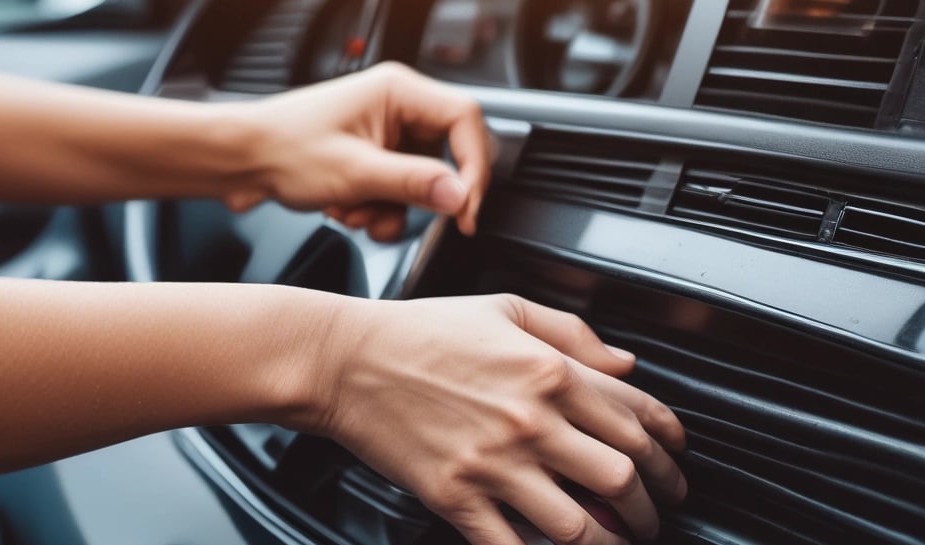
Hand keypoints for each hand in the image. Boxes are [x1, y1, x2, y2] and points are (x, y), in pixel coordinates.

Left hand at [223, 62, 490, 240]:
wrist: (239, 160)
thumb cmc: (282, 147)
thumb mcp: (355, 172)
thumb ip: (414, 184)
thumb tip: (460, 196)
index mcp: (399, 90)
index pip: (466, 120)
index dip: (474, 167)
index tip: (466, 208)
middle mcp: (397, 106)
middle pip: (447, 155)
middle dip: (424, 195)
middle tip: (416, 218)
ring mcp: (385, 133)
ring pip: (422, 180)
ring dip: (393, 209)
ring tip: (355, 211)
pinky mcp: (373, 157)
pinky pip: (399, 191)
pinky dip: (378, 210)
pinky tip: (347, 210)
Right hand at [315, 294, 687, 544]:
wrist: (348, 359)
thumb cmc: (422, 331)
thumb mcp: (506, 308)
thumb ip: (574, 334)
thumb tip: (627, 363)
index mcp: (548, 370)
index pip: (637, 415)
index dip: (671, 446)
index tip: (676, 461)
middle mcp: (530, 420)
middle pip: (623, 475)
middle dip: (656, 503)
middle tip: (660, 511)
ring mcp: (493, 464)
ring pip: (580, 524)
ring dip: (614, 539)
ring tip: (621, 539)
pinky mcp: (456, 497)